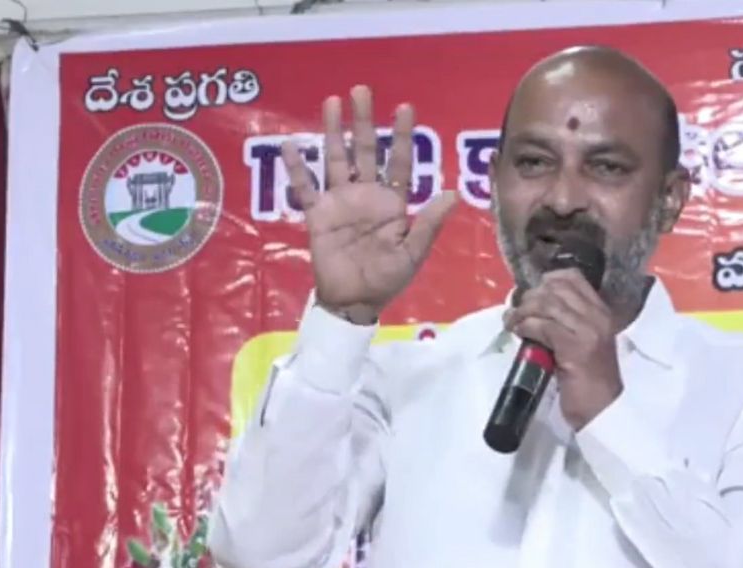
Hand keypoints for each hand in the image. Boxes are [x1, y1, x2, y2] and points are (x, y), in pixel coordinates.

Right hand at [284, 85, 457, 323]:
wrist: (354, 301)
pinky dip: (297, 168)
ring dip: (332, 131)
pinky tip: (290, 145)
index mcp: (393, 203)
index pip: (400, 162)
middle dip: (364, 121)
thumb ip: (430, 223)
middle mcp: (366, 195)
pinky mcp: (317, 215)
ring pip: (336, 159)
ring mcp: (340, 202)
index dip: (403, 137)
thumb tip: (452, 192)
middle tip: (361, 90)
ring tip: (330, 102)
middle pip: (365, 150)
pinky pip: (305, 188)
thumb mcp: (413, 253)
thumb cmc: (387, 279)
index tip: (406, 108)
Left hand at [503, 269, 621, 429]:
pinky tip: (518, 332)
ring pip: (547, 304)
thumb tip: (536, 310)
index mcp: (602, 312)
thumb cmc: (590, 382)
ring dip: (523, 311)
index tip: (531, 294)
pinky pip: (542, 325)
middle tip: (516, 311)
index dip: (547, 280)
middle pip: (556, 289)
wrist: (603, 410)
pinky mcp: (574, 346)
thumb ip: (568, 324)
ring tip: (511, 322)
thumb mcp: (584, 344)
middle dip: (530, 297)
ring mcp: (588, 330)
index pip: (574, 278)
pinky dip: (525, 326)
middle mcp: (597, 316)